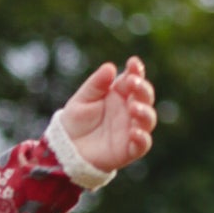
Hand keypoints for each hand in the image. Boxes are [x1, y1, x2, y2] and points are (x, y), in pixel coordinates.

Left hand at [56, 55, 157, 171]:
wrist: (65, 148)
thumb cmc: (76, 121)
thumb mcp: (82, 99)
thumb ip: (96, 84)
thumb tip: (110, 67)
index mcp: (119, 95)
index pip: (133, 80)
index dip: (136, 71)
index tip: (133, 62)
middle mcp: (129, 110)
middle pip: (145, 97)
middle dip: (142, 88)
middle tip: (132, 83)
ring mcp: (131, 129)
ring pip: (148, 119)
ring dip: (144, 112)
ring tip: (133, 107)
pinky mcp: (129, 149)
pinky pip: (142, 145)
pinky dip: (142, 138)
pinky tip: (134, 132)